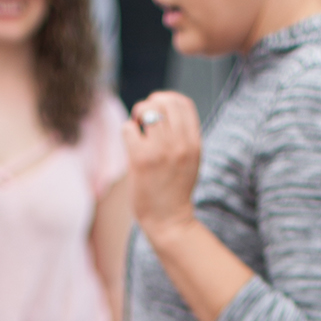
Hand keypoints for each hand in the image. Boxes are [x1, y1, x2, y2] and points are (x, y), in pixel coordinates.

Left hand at [125, 92, 201, 237]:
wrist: (169, 221)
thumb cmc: (175, 189)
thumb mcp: (190, 159)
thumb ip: (182, 136)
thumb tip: (160, 107)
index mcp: (194, 142)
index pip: (183, 103)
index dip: (167, 99)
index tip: (158, 110)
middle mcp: (180, 144)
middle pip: (164, 102)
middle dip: (150, 104)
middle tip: (143, 120)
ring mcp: (161, 151)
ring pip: (146, 110)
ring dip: (137, 116)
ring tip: (136, 131)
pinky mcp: (141, 159)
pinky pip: (128, 129)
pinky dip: (127, 133)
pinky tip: (130, 146)